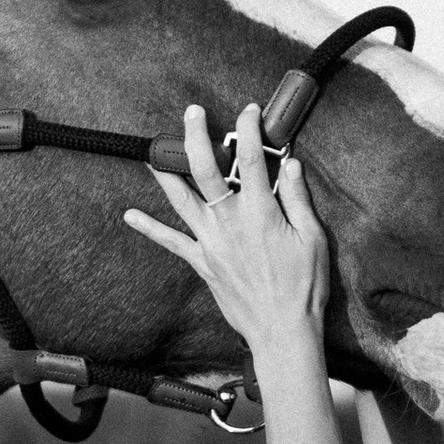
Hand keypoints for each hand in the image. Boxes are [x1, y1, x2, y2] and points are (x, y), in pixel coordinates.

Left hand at [123, 104, 330, 365]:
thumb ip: (298, 199)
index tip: (248, 112)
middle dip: (197, 136)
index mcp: (260, 212)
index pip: (251, 159)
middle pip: (206, 169)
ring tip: (152, 150)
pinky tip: (130, 215)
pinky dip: (149, 228)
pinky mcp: (202, 263)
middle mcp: (229, 221)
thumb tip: (290, 165)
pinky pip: (171, 242)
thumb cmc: (304, 288)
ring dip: (166, 171)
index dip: (249, 130)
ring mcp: (211, 242)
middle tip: (192, 114)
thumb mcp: (313, 239)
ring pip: (181, 199)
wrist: (282, 331)